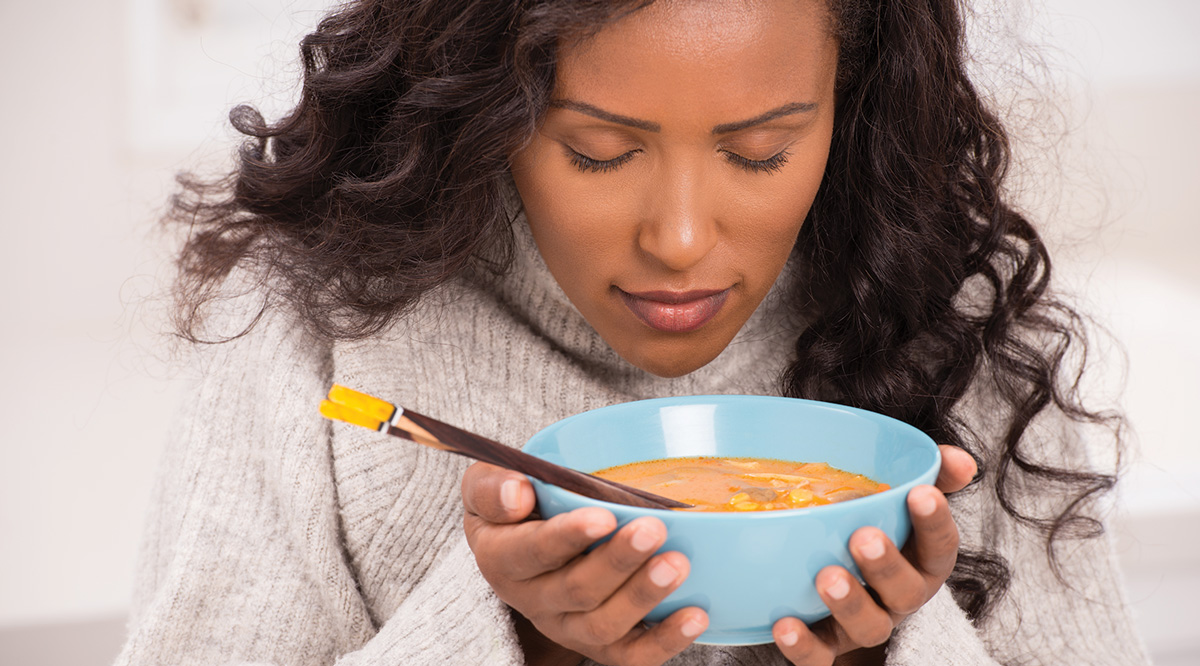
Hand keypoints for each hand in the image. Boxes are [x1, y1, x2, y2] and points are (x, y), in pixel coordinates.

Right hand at [462, 462, 709, 665]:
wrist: (523, 542)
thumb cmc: (514, 506)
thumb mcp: (486, 487)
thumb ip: (492, 487)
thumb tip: (518, 494)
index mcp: (503, 558)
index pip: (532, 552)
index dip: (568, 537)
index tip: (603, 518)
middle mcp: (533, 600)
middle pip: (576, 590)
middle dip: (618, 562)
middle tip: (653, 530)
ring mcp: (569, 627)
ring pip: (603, 627)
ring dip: (643, 597)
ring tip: (677, 565)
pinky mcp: (602, 644)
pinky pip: (630, 656)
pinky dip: (665, 641)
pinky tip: (695, 615)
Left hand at [770, 445, 976, 664]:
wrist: (837, 582)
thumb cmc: (874, 531)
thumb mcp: (899, 501)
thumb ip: (929, 475)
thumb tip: (960, 459)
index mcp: (921, 562)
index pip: (941, 546)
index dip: (935, 523)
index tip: (921, 493)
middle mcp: (899, 599)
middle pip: (906, 592)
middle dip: (887, 566)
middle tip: (863, 538)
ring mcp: (864, 625)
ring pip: (868, 627)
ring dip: (849, 605)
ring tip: (825, 577)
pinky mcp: (827, 648)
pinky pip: (820, 658)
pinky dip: (803, 646)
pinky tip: (783, 623)